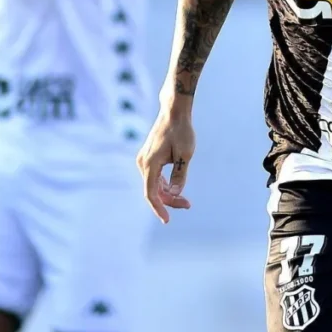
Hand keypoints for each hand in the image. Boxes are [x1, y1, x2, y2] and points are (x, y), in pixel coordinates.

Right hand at [136, 97, 195, 223]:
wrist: (174, 111)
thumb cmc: (181, 131)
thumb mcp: (185, 155)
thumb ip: (179, 176)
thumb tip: (174, 195)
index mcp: (149, 164)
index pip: (151, 194)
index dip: (159, 209)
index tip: (167, 220)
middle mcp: (143, 163)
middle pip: (153, 191)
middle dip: (169, 201)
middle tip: (188, 205)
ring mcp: (144, 160)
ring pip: (154, 185)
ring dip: (167, 194)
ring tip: (186, 201)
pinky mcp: (148, 157)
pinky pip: (154, 177)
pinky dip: (164, 185)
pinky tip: (176, 189)